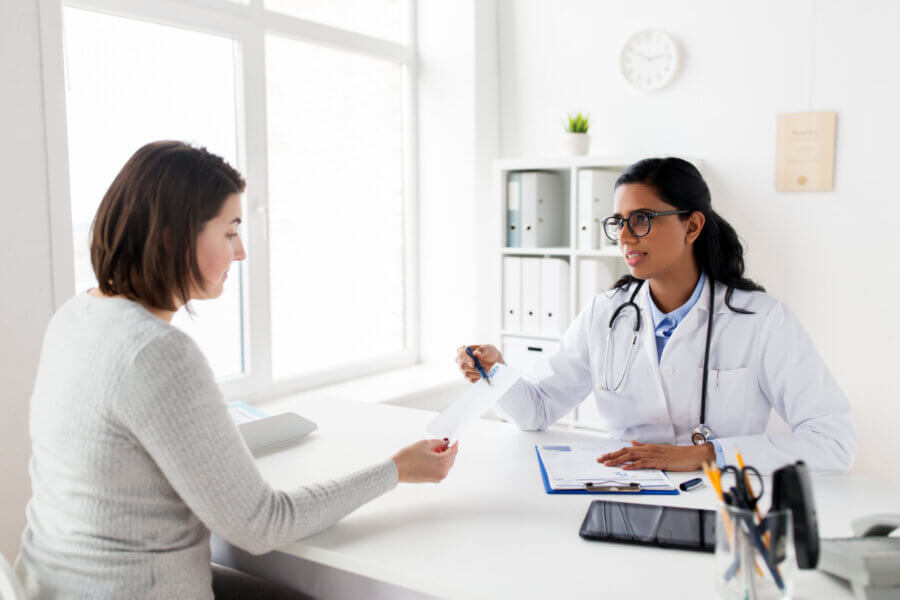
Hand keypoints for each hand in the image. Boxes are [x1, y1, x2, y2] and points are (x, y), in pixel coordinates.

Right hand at [392, 439, 458, 482]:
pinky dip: (439, 463)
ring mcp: (438, 477)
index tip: (453, 439)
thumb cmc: (408, 457)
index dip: (454, 443)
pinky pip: (441, 469)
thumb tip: (443, 442)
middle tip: (442, 442)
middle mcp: (443, 471)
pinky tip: (431, 456)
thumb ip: (437, 442)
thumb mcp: (424, 444)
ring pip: (446, 465)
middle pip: (451, 459)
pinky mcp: (432, 480)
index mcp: (443, 462)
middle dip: (448, 450)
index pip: (454, 451)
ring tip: (434, 449)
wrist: (396, 470)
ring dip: (443, 456)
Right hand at [455, 344, 502, 382]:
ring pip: (466, 374)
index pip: (461, 355)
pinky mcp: (467, 376)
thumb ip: (481, 350)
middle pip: (462, 366)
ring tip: (485, 369)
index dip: (466, 359)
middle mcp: (460, 360)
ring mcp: (463, 369)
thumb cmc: (488, 352)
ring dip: (478, 373)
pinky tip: (483, 373)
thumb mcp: (487, 348)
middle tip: (482, 368)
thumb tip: (475, 353)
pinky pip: (471, 380)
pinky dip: (478, 377)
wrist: (493, 360)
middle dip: (473, 368)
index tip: (473, 364)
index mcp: (463, 350)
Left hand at [597, 440, 714, 471]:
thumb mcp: (659, 449)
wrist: (694, 455)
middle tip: (600, 460)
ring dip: (618, 460)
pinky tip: (625, 467)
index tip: (604, 457)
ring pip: (632, 456)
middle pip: (626, 451)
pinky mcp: (659, 461)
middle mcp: (648, 449)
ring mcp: (653, 455)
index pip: (627, 449)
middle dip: (611, 456)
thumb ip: (644, 447)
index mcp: (648, 448)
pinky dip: (633, 465)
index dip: (614, 453)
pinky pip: (643, 463)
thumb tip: (633, 443)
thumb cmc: (679, 454)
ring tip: (607, 463)